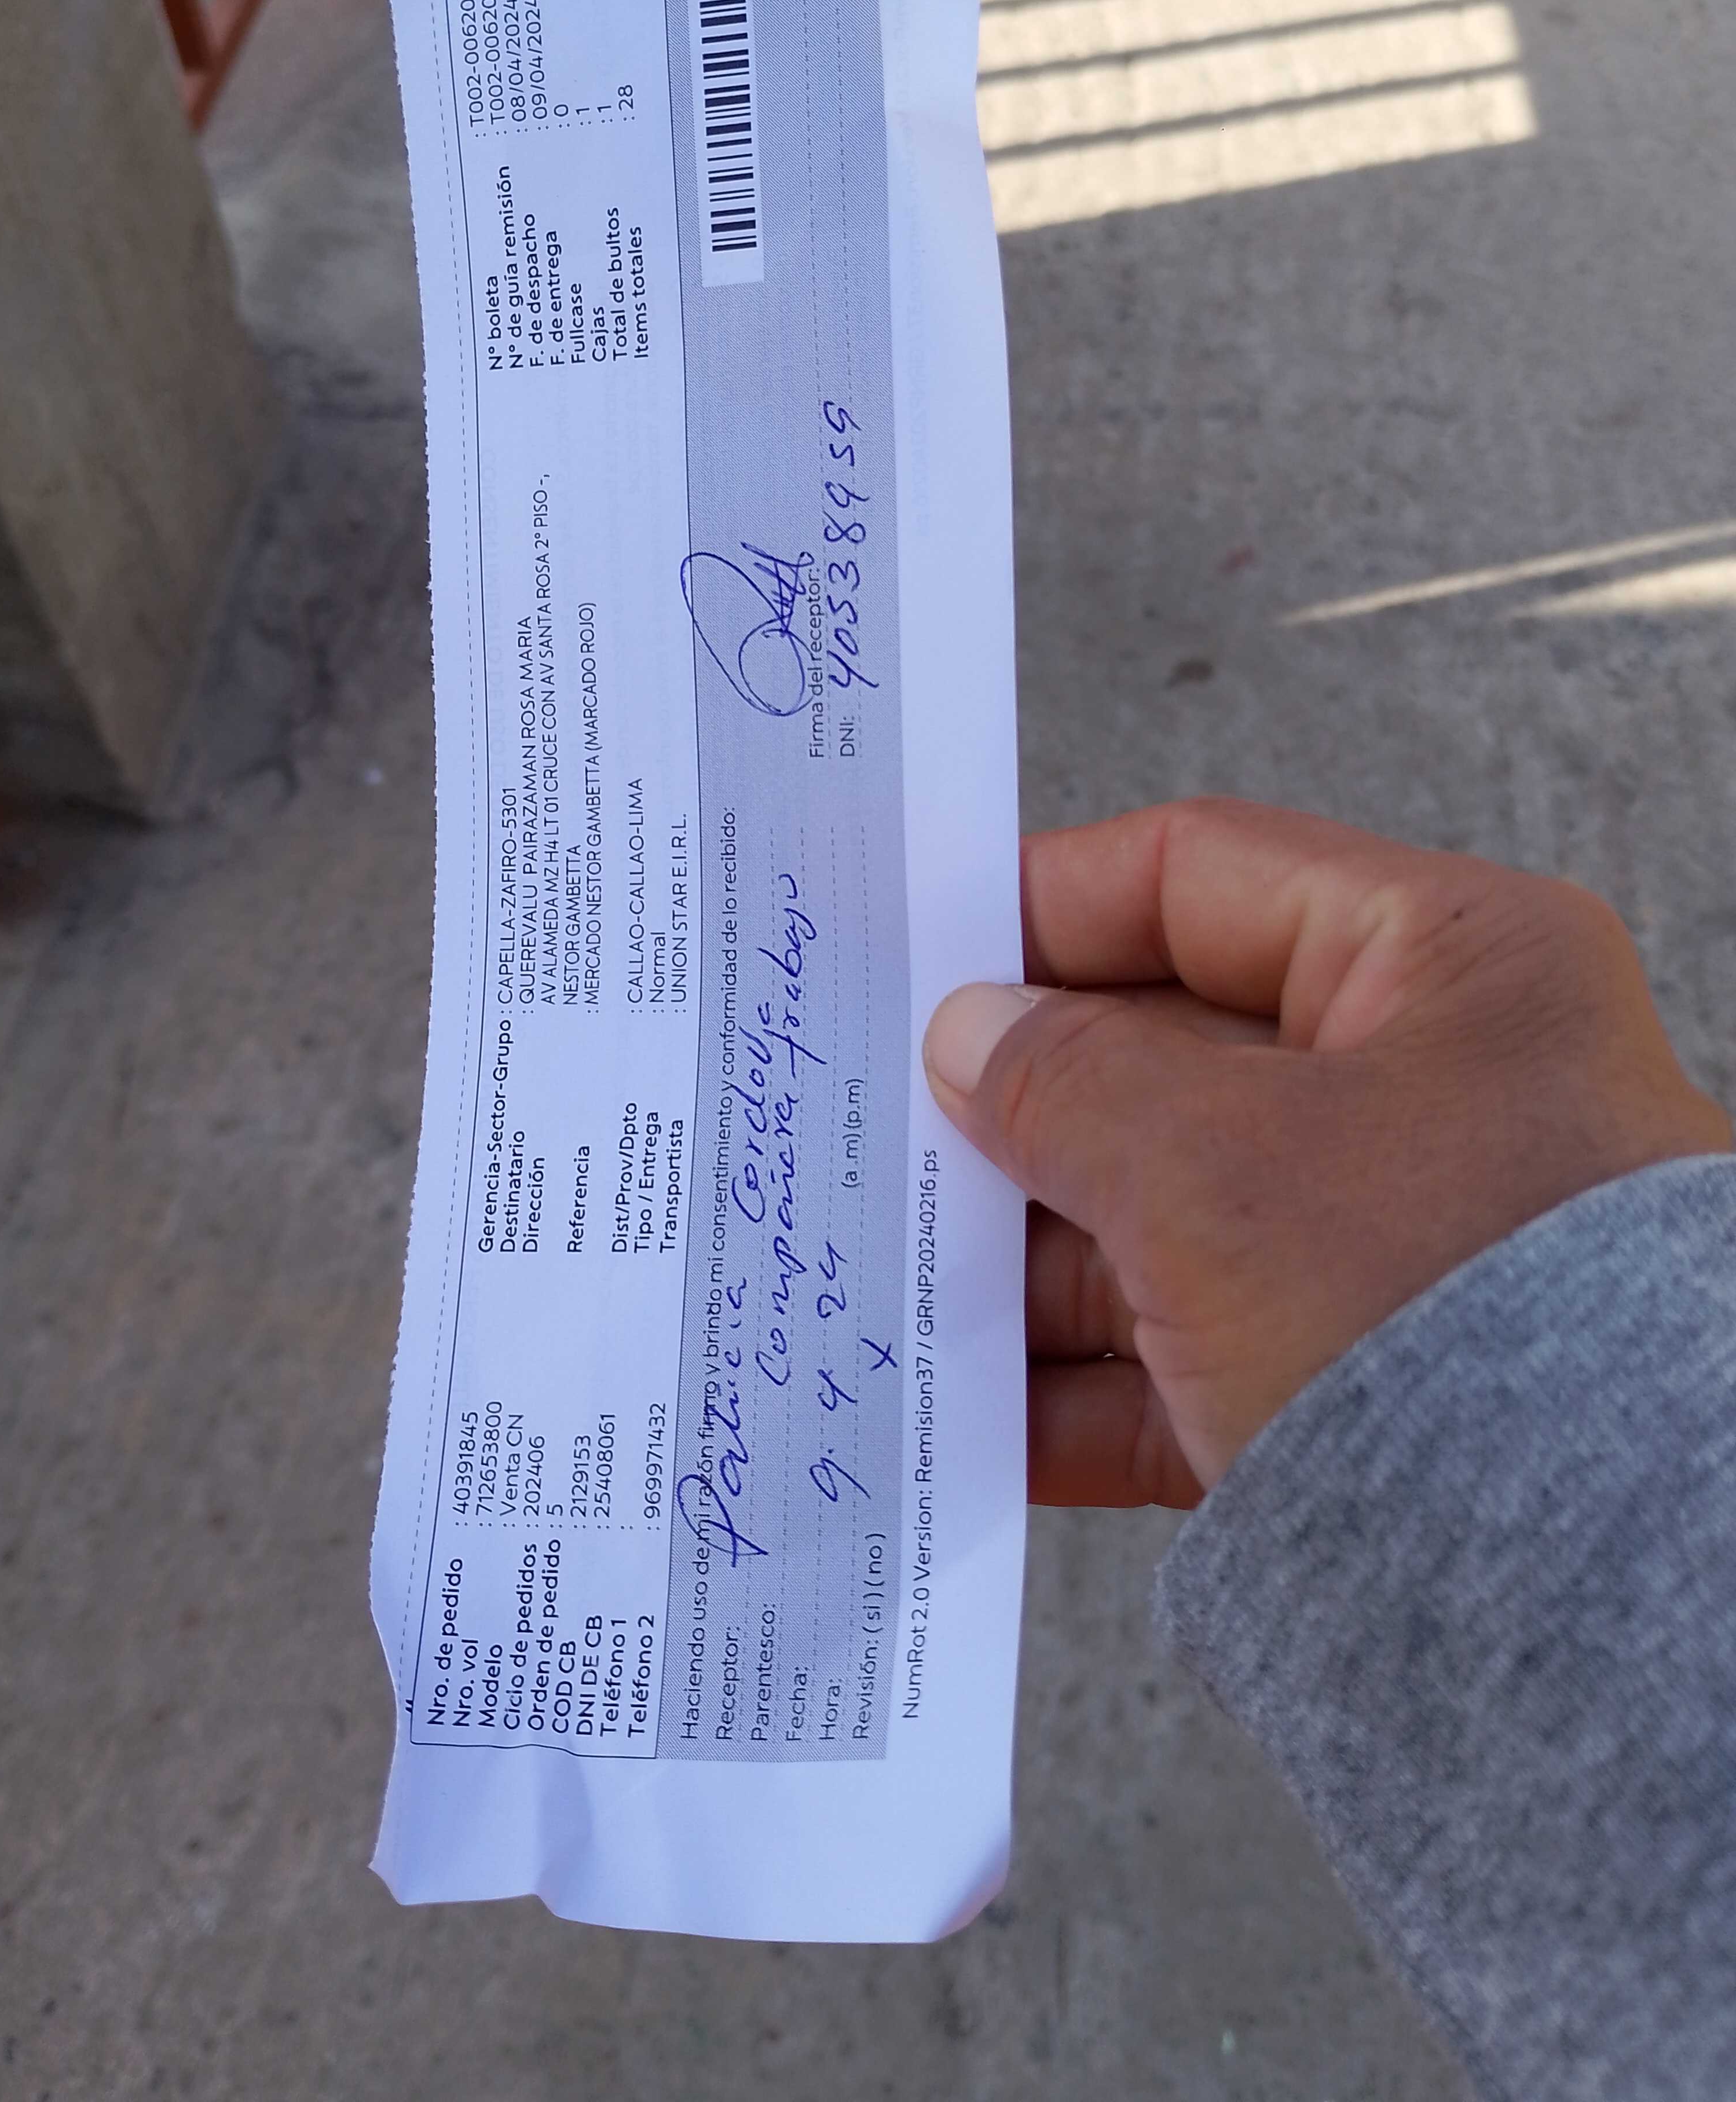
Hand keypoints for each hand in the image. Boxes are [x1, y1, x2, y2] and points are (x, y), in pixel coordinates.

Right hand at [924, 800, 1730, 1508]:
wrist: (1614, 1601)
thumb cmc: (1457, 1326)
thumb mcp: (1218, 1171)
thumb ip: (1067, 1084)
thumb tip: (968, 1037)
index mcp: (1442, 967)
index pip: (1201, 877)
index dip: (1042, 908)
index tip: (913, 954)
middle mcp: (1427, 1095)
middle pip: (1160, 1063)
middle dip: (1008, 1110)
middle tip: (864, 1130)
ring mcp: (1386, 1250)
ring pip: (1158, 1224)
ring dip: (1020, 1263)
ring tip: (879, 1274)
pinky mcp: (1354, 1393)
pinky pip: (1181, 1365)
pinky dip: (1072, 1389)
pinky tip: (959, 1407)